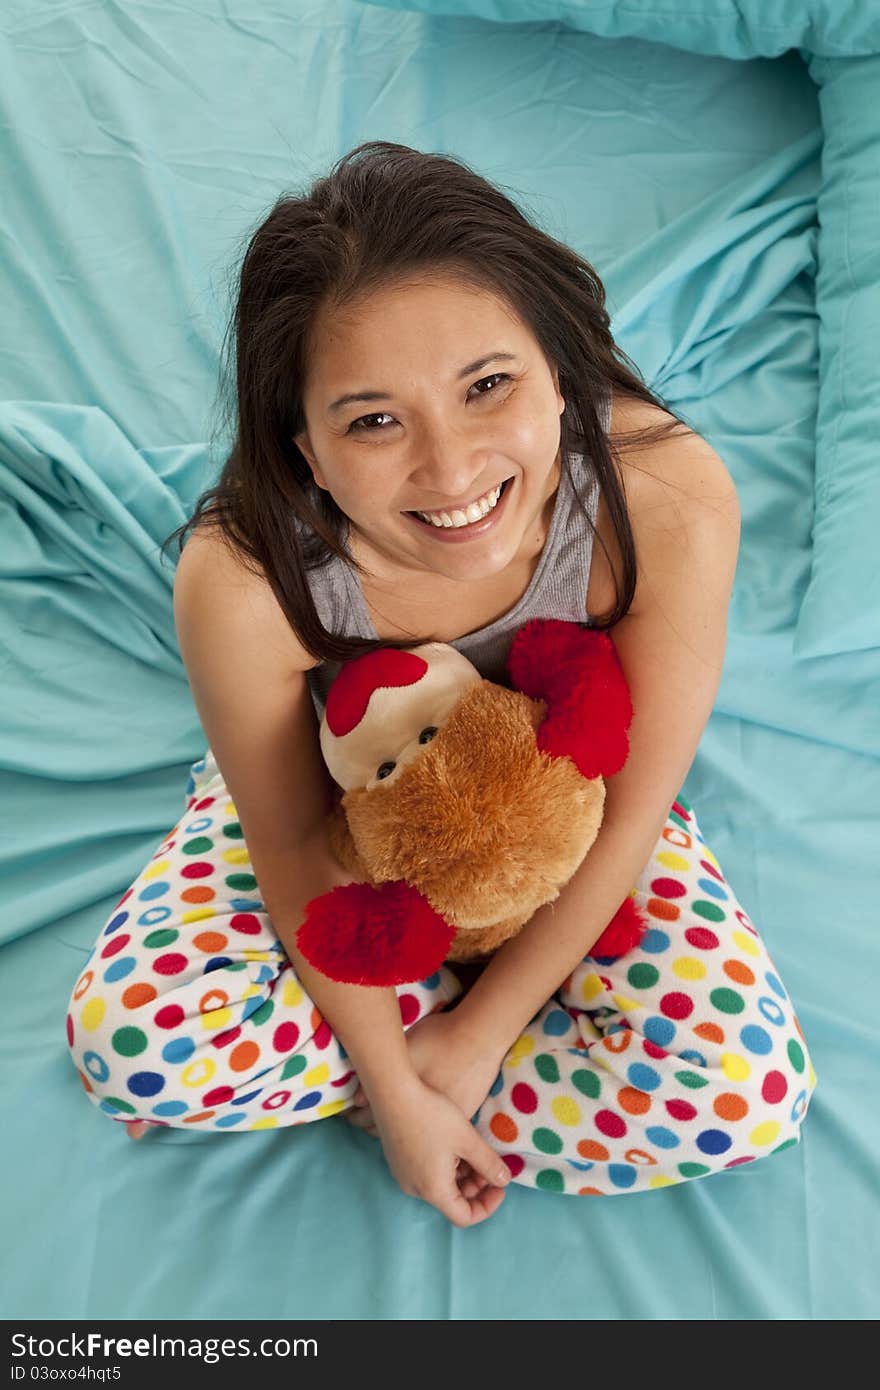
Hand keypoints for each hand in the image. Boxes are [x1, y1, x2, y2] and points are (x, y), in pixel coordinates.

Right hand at [364, 1073, 511, 1227]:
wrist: (393, 1092)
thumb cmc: (432, 1116)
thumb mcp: (467, 1139)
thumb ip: (489, 1164)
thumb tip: (505, 1181)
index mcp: (433, 1190)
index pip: (465, 1217)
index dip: (487, 1206)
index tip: (499, 1185)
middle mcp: (415, 1189)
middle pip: (453, 1201)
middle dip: (476, 1186)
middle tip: (490, 1162)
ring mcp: (404, 1175)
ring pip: (440, 1186)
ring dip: (462, 1175)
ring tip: (474, 1150)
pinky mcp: (399, 1161)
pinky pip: (427, 1174)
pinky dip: (446, 1167)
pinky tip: (454, 1144)